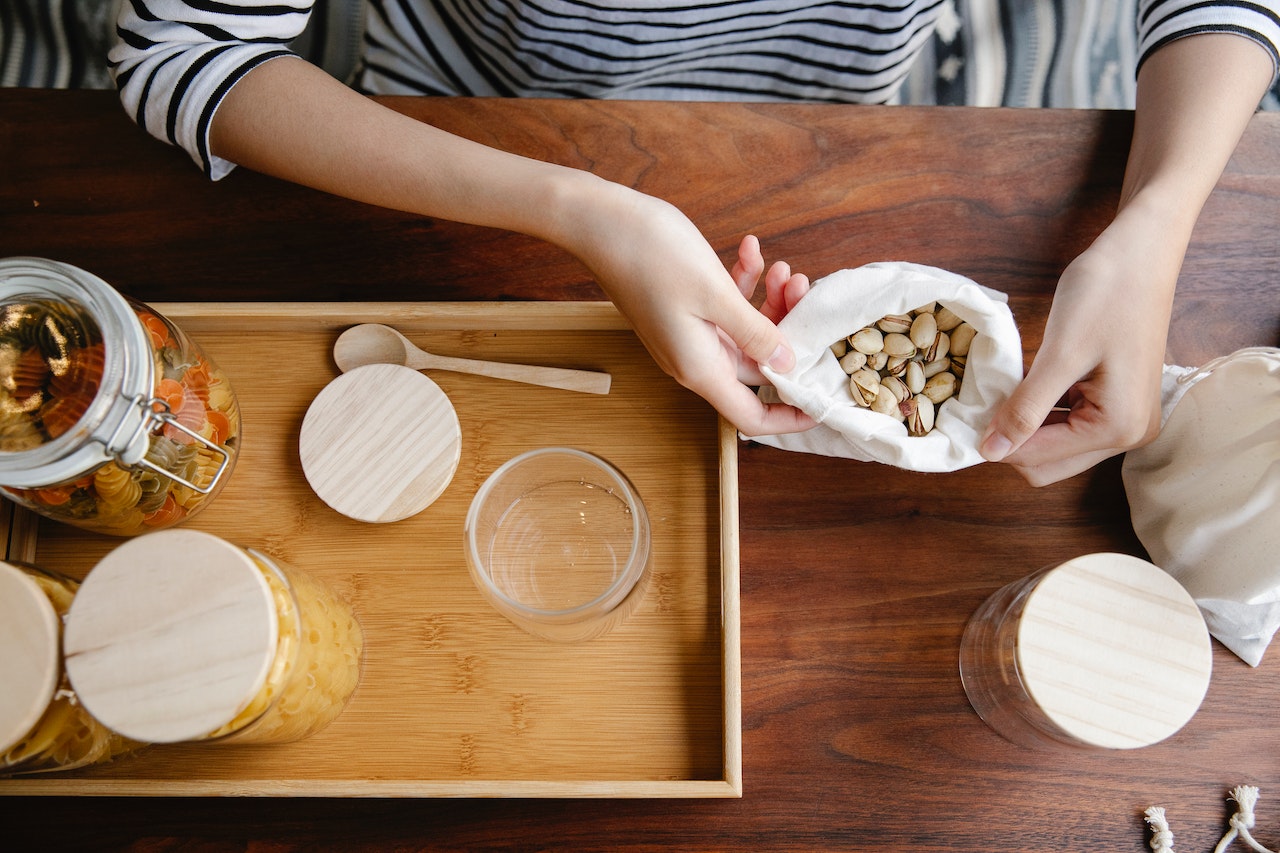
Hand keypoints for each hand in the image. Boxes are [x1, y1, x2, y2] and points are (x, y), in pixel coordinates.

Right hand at [562, 183, 814, 435]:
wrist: (598, 222)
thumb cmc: (650, 255)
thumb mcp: (715, 294)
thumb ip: (755, 333)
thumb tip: (787, 364)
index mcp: (700, 368)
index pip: (752, 416)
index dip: (789, 416)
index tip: (823, 400)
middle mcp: (694, 360)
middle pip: (757, 367)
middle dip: (788, 331)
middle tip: (802, 287)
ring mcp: (687, 335)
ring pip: (746, 334)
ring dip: (768, 303)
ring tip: (780, 267)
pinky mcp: (682, 311)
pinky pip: (725, 310)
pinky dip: (743, 285)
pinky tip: (750, 251)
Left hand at [978, 203, 1177, 484]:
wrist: (1142, 252)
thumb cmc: (1105, 294)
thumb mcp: (1059, 355)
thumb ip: (1025, 409)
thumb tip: (991, 452)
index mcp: (1118, 428)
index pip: (1038, 460)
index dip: (996, 443)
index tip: (962, 419)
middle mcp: (1129, 435)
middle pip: (1048, 463)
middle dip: (1011, 439)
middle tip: (980, 404)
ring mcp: (1127, 420)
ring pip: (1055, 445)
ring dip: (1024, 424)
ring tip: (1000, 390)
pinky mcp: (1118, 401)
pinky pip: (1068, 422)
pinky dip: (1041, 410)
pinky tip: (1023, 383)